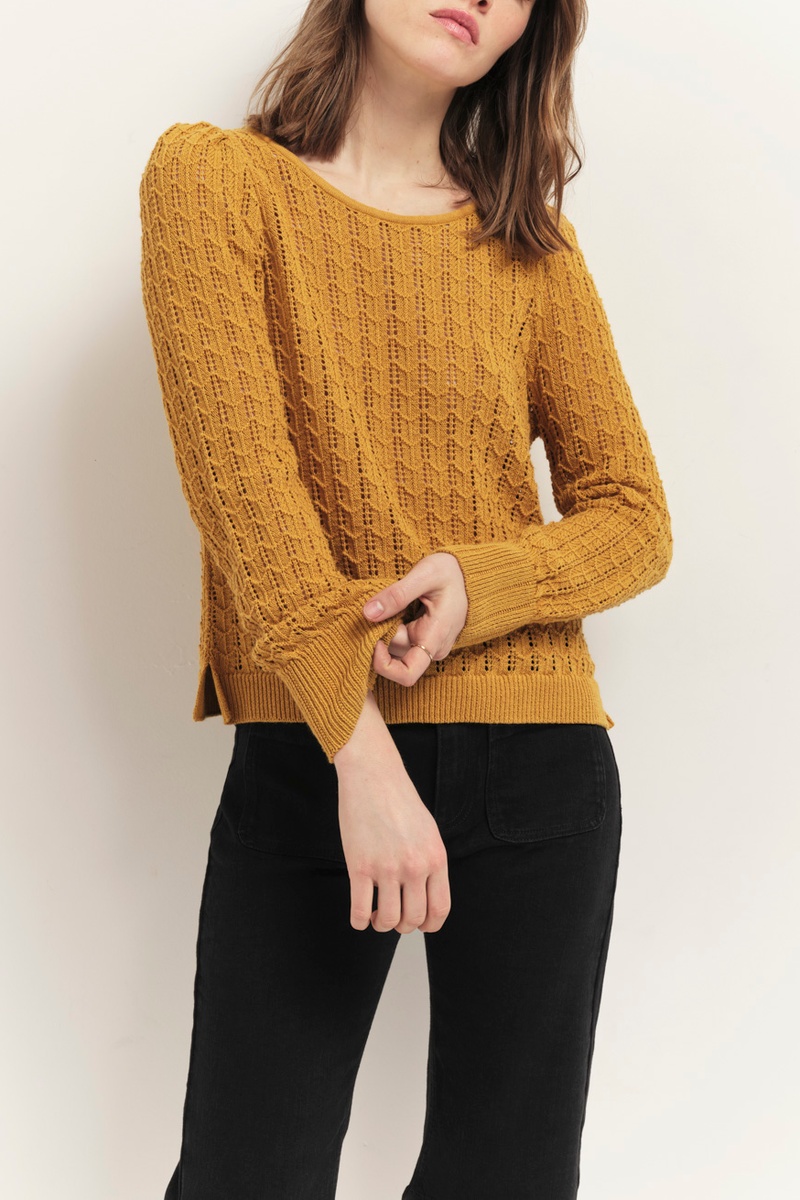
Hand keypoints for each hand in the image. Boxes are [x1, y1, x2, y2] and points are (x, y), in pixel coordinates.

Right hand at [334, 691, 450, 934]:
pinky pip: (360, 911)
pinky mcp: (360, 866)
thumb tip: (426, 895)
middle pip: (413, 919)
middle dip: (403, 925)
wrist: (373, 775)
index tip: (418, 924)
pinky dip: (359, 922)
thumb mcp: (428, 831)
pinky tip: (359, 916)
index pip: (439, 910)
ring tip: (376, 915)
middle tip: (392, 916)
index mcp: (435, 858)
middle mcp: (415, 866)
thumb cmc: (399, 800)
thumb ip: (430, 863)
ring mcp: (387, 868)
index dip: (429, 925)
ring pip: (388, 920)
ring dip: (381, 925)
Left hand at [362, 552, 467, 684]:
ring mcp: (427, 645)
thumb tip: (368, 613)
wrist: (466, 573)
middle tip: (379, 606)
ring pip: (393, 647)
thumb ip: (397, 594)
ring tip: (390, 603)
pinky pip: (398, 640)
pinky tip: (393, 608)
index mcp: (435, 637)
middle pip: (393, 655)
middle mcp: (432, 648)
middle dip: (380, 634)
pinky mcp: (422, 640)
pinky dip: (388, 627)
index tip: (373, 639)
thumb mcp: (425, 574)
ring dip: (383, 629)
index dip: (383, 664)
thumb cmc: (449, 572)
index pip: (406, 674)